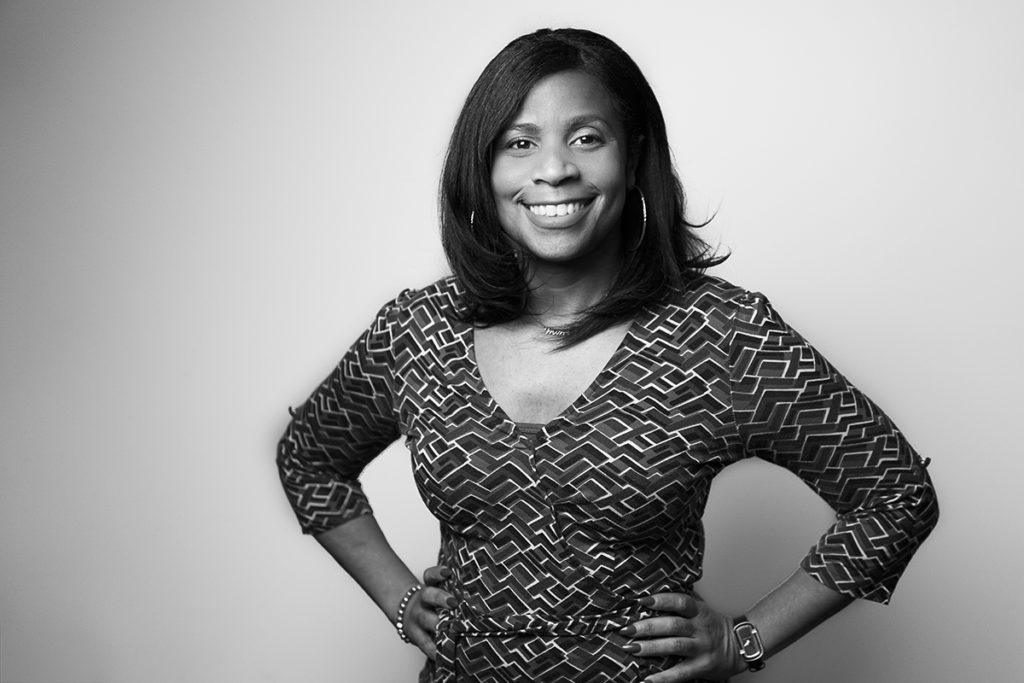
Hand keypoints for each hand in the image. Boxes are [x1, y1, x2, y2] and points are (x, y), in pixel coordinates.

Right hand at [400, 565, 455, 659]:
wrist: (405, 613)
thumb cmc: (432, 603)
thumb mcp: (438, 593)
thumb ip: (455, 592)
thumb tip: (485, 595)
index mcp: (429, 587)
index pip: (430, 575)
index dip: (438, 573)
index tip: (448, 572)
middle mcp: (422, 600)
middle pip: (429, 595)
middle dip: (440, 598)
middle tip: (453, 602)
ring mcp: (417, 617)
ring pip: (425, 618)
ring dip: (437, 624)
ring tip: (450, 629)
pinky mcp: (415, 635)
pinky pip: (424, 642)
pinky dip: (433, 649)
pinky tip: (442, 654)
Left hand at [619, 593, 744, 681]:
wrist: (742, 645)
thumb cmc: (715, 626)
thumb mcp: (702, 609)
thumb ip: (682, 602)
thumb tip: (654, 591)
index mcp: (699, 612)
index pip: (681, 601)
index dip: (662, 600)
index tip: (642, 600)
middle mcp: (700, 628)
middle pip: (673, 625)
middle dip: (648, 627)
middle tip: (627, 629)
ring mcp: (702, 648)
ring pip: (675, 646)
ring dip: (651, 647)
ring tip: (631, 648)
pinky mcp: (702, 666)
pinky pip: (681, 673)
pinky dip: (663, 677)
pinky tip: (647, 679)